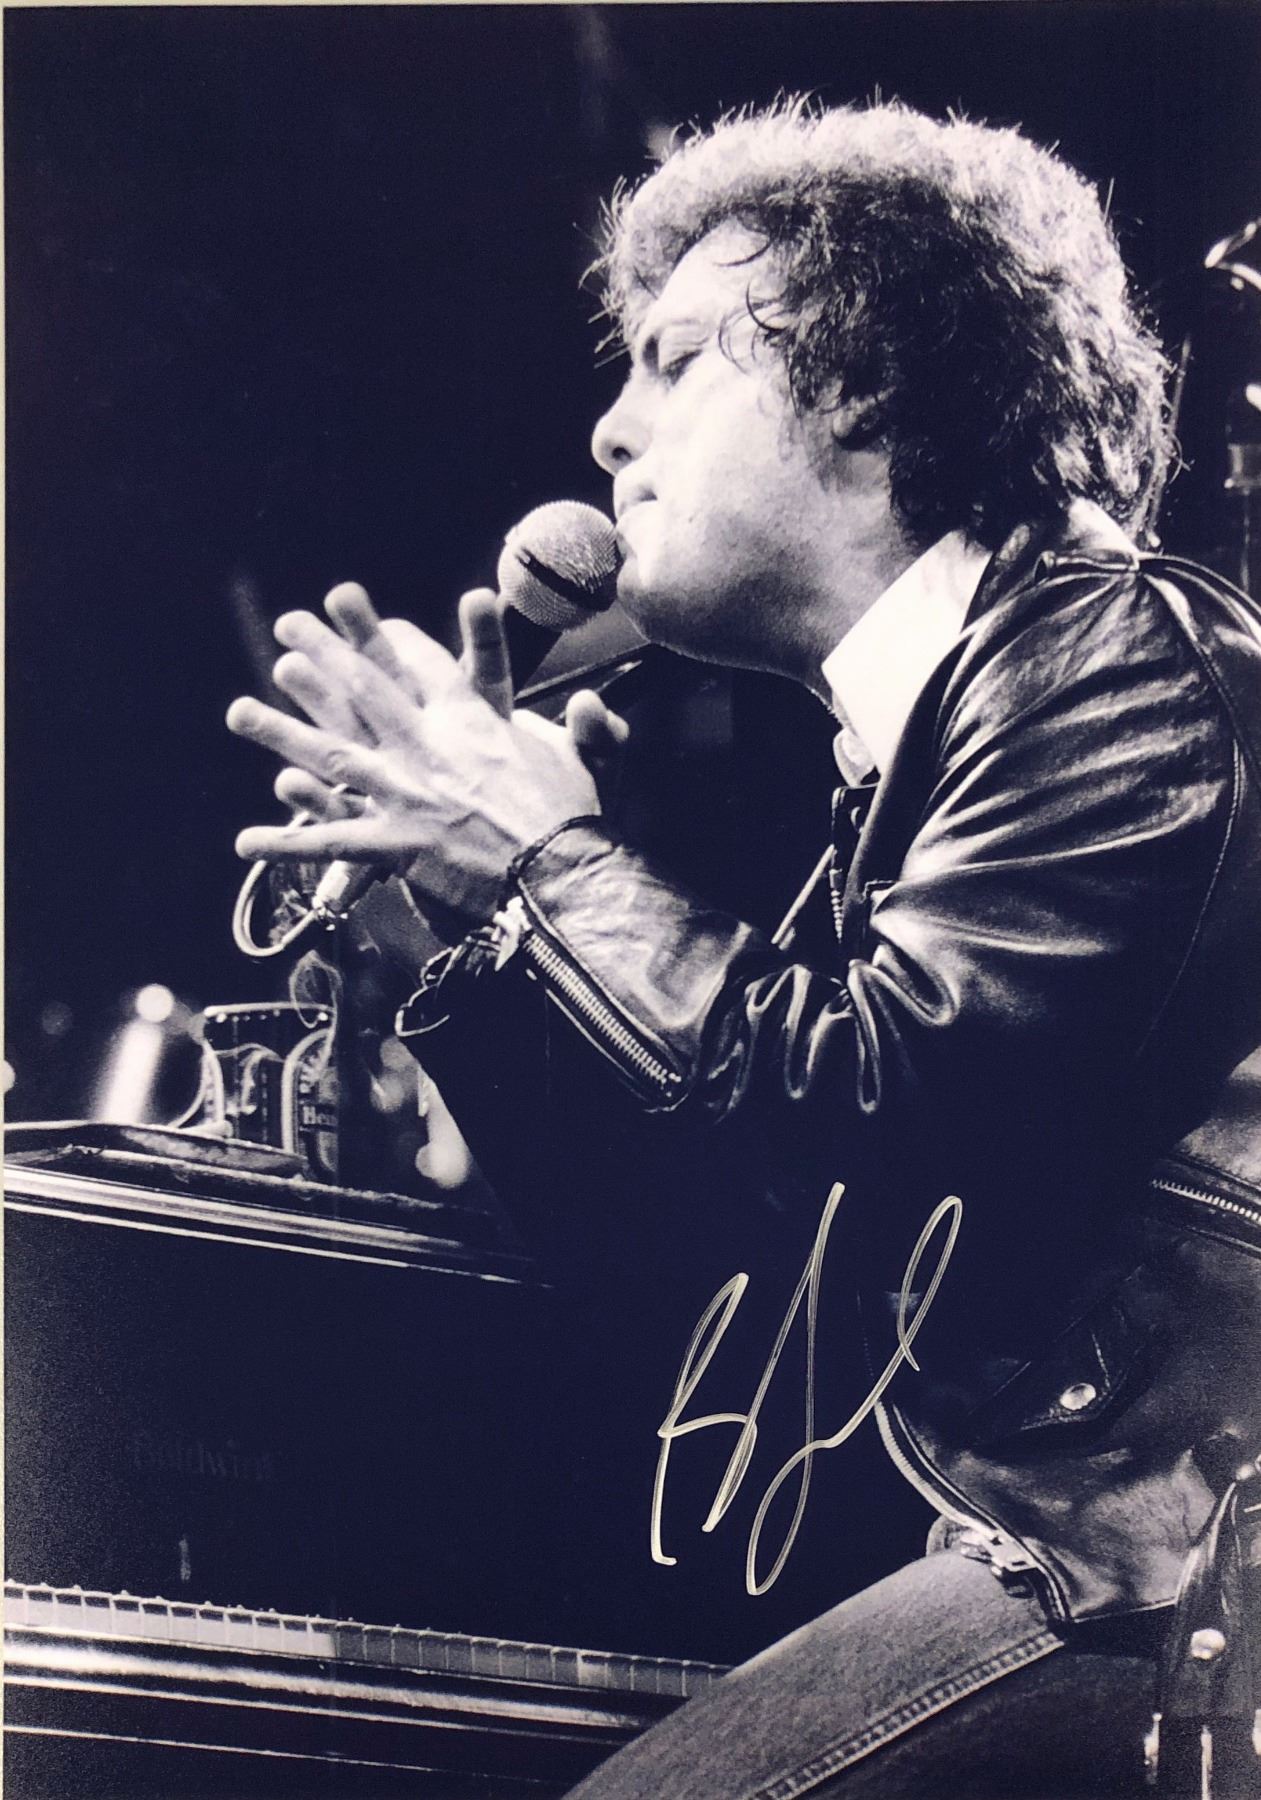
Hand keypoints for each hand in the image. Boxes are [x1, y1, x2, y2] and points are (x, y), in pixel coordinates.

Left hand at [227, 583, 600, 923]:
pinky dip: (288, 843)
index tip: (368, 618)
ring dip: (282, 733)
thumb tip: (594, 706)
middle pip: (364, 691)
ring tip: (240, 712)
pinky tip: (247, 840)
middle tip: (287, 627)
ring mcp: (405, 794)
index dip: (391, 639)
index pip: (426, 666)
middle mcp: (428, 747)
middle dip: (322, 656)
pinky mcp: (394, 843)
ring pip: (331, 755)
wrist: (556, 876)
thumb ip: (590, 729)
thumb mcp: (589, 763)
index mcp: (473, 722)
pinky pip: (331, 843)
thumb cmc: (573, 822)